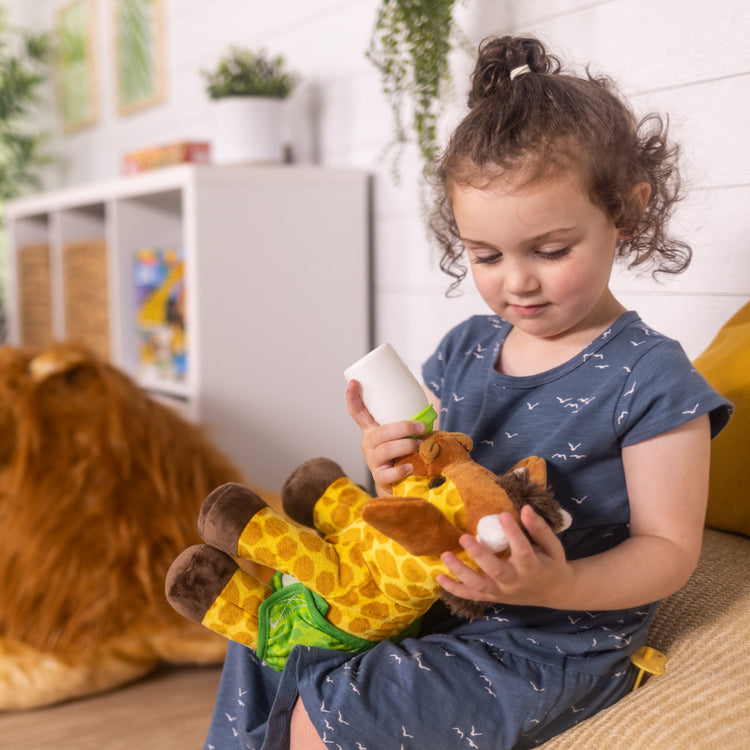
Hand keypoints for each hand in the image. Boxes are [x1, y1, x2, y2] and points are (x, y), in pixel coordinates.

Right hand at [346, 379, 425, 489]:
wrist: (397, 482)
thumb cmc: (402, 452)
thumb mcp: (399, 435)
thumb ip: (406, 423)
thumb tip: (429, 411)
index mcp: (371, 430)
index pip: (357, 412)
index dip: (353, 397)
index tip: (354, 382)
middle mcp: (368, 444)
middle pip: (379, 433)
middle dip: (403, 428)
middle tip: (422, 427)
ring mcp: (372, 461)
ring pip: (385, 450)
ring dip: (406, 445)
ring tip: (420, 446)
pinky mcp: (380, 477)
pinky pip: (388, 473)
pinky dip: (401, 469)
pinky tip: (411, 467)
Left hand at [437, 505, 574, 608]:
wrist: (554, 592)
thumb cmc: (552, 564)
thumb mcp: (552, 546)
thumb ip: (539, 528)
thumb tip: (526, 508)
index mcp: (533, 568)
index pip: (522, 550)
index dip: (513, 533)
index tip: (503, 515)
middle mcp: (515, 582)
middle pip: (495, 571)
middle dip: (479, 555)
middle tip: (464, 538)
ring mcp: (502, 592)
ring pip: (479, 586)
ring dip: (460, 572)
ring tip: (445, 555)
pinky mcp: (492, 597)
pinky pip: (471, 596)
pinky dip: (454, 589)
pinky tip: (439, 577)